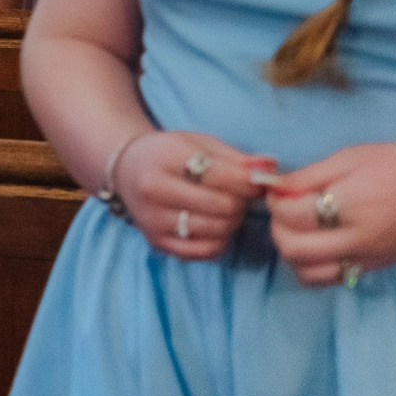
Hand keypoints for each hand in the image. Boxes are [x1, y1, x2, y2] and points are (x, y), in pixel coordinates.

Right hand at [112, 130, 272, 260]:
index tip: (256, 180)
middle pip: (224, 206)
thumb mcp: (199, 143)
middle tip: (239, 194)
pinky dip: (219, 240)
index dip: (250, 180)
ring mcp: (153, 220)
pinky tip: (214, 225)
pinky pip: (206, 251)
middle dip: (241, 202)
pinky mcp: (157, 242)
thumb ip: (236, 158)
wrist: (126, 170)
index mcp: (165, 157)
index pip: (223, 176)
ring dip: (232, 221)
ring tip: (225, 208)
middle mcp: (154, 190)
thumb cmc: (169, 153)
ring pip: (218, 231)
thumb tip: (270, 167)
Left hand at [268, 143, 395, 286]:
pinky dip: (312, 266)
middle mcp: (359, 239)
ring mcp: (367, 259)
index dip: (276, 200)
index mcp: (353, 204)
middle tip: (285, 209)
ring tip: (299, 228)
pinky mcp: (374, 269)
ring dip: (292, 252)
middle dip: (278, 227)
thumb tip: (274, 187)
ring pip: (307, 273)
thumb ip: (309, 175)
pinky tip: (317, 243)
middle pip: (293, 248)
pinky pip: (330, 279)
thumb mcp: (353, 157)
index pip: (293, 214)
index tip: (280, 189)